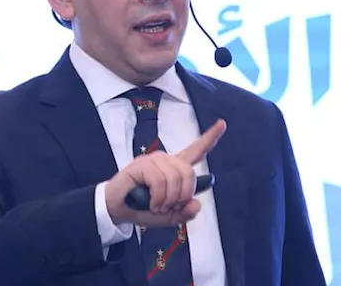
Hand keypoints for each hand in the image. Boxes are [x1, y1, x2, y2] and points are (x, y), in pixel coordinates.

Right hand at [104, 119, 226, 227]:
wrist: (117, 209)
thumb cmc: (142, 208)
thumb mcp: (168, 217)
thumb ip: (184, 213)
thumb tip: (196, 204)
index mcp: (174, 168)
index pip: (196, 150)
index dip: (210, 138)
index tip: (222, 123)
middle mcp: (166, 160)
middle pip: (188, 172)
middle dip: (183, 194)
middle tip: (169, 208)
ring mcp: (153, 160)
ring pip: (175, 177)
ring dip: (168, 199)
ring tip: (157, 206)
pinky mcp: (141, 165)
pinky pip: (159, 180)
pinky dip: (157, 197)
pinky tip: (151, 203)